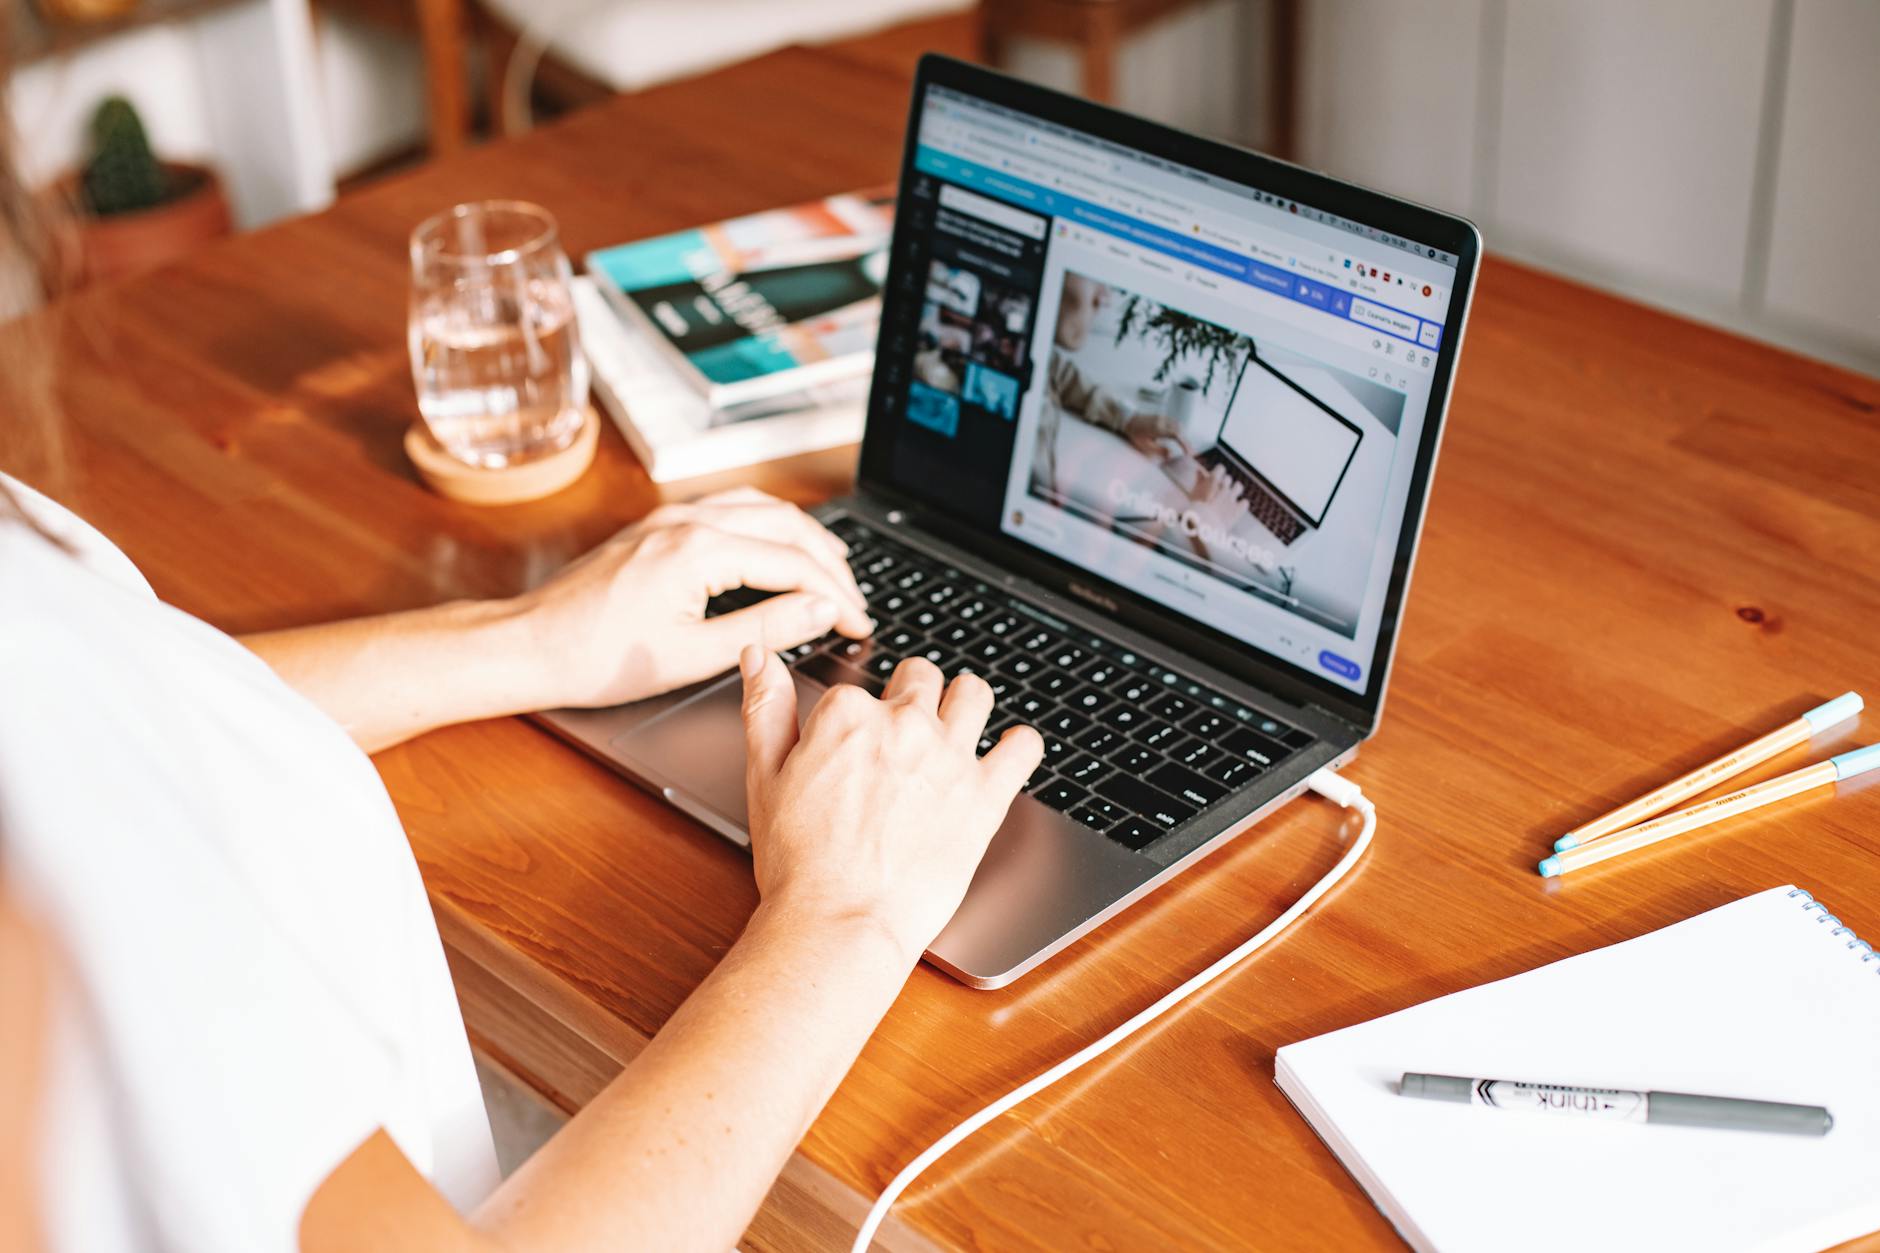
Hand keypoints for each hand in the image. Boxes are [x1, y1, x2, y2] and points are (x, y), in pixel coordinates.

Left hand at [515, 487, 873, 707]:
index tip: (860, 625)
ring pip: (760, 508)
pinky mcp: (658, 524)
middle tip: (855, 603)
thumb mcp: (692, 656)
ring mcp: (671, 516)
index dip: (837, 596)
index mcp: (699, 550)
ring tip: (833, 570)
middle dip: (830, 564)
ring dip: (803, 537)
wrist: (530, 644)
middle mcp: (688, 520)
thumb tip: (821, 610)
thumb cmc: (597, 657)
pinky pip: (730, 508)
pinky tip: (777, 546)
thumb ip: (766, 630)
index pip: (794, 564)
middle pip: (787, 526)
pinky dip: (768, 525)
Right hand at [739, 651, 1043, 963]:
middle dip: (914, 695)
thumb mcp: (764, 776)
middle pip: (921, 678)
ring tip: (958, 720)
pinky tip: (1009, 751)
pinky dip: (1019, 744)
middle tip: (906, 729)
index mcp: (848, 714)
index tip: (855, 742)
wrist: (841, 921)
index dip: (857, 715)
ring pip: (974, 694)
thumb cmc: (799, 862)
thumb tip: (759, 656)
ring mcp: (949, 757)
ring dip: (966, 701)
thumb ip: (765, 707)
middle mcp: (904, 724)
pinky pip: (1023, 748)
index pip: (859, 687)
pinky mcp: (985, 796)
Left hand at [1123, 411, 1193, 460]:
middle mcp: (1162, 421)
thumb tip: (1171, 454)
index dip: (1185, 444)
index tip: (1188, 453)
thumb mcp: (1144, 446)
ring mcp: (1163, 417)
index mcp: (1158, 429)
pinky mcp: (1162, 416)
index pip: (1176, 435)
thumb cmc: (1135, 434)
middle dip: (1186, 441)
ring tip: (1184, 446)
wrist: (1128, 420)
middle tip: (1189, 452)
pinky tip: (1178, 437)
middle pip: (1180, 430)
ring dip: (1183, 435)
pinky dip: (1179, 430)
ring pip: (1178, 425)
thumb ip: (1159, 450)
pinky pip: (1174, 422)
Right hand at [1189, 462, 1248, 530]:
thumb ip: (1198, 480)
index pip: (1220, 468)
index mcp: (1213, 481)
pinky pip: (1245, 502)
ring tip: (1230, 496)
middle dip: (1225, 483)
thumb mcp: (1193, 493)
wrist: (1202, 527)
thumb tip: (1199, 469)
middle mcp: (1224, 488)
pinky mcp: (1238, 510)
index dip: (1218, 472)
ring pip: (1238, 486)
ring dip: (1235, 489)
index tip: (1215, 477)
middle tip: (1220, 490)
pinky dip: (1242, 504)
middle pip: (1228, 479)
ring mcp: (1232, 498)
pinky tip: (1237, 508)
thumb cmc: (1194, 511)